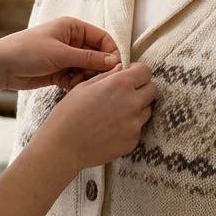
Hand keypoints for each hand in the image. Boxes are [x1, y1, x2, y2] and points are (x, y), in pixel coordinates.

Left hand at [0, 16, 120, 91]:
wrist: (1, 66)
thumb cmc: (27, 51)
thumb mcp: (60, 53)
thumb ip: (88, 58)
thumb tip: (115, 61)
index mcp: (73, 27)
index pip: (103, 39)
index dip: (111, 53)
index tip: (114, 69)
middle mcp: (72, 41)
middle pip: (97, 55)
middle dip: (98, 69)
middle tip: (95, 80)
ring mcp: (66, 57)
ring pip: (88, 69)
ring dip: (87, 78)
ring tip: (79, 83)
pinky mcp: (60, 72)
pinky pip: (77, 78)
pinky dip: (77, 84)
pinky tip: (70, 87)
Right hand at [38, 63, 155, 169]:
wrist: (63, 146)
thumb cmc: (68, 114)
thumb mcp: (84, 86)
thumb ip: (107, 76)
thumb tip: (121, 69)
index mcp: (120, 84)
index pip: (145, 71)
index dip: (137, 71)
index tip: (129, 74)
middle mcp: (133, 103)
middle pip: (152, 90)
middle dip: (141, 88)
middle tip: (124, 93)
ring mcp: (135, 124)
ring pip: (146, 110)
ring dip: (137, 108)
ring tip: (115, 113)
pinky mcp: (133, 141)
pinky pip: (138, 128)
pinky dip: (129, 126)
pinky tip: (111, 128)